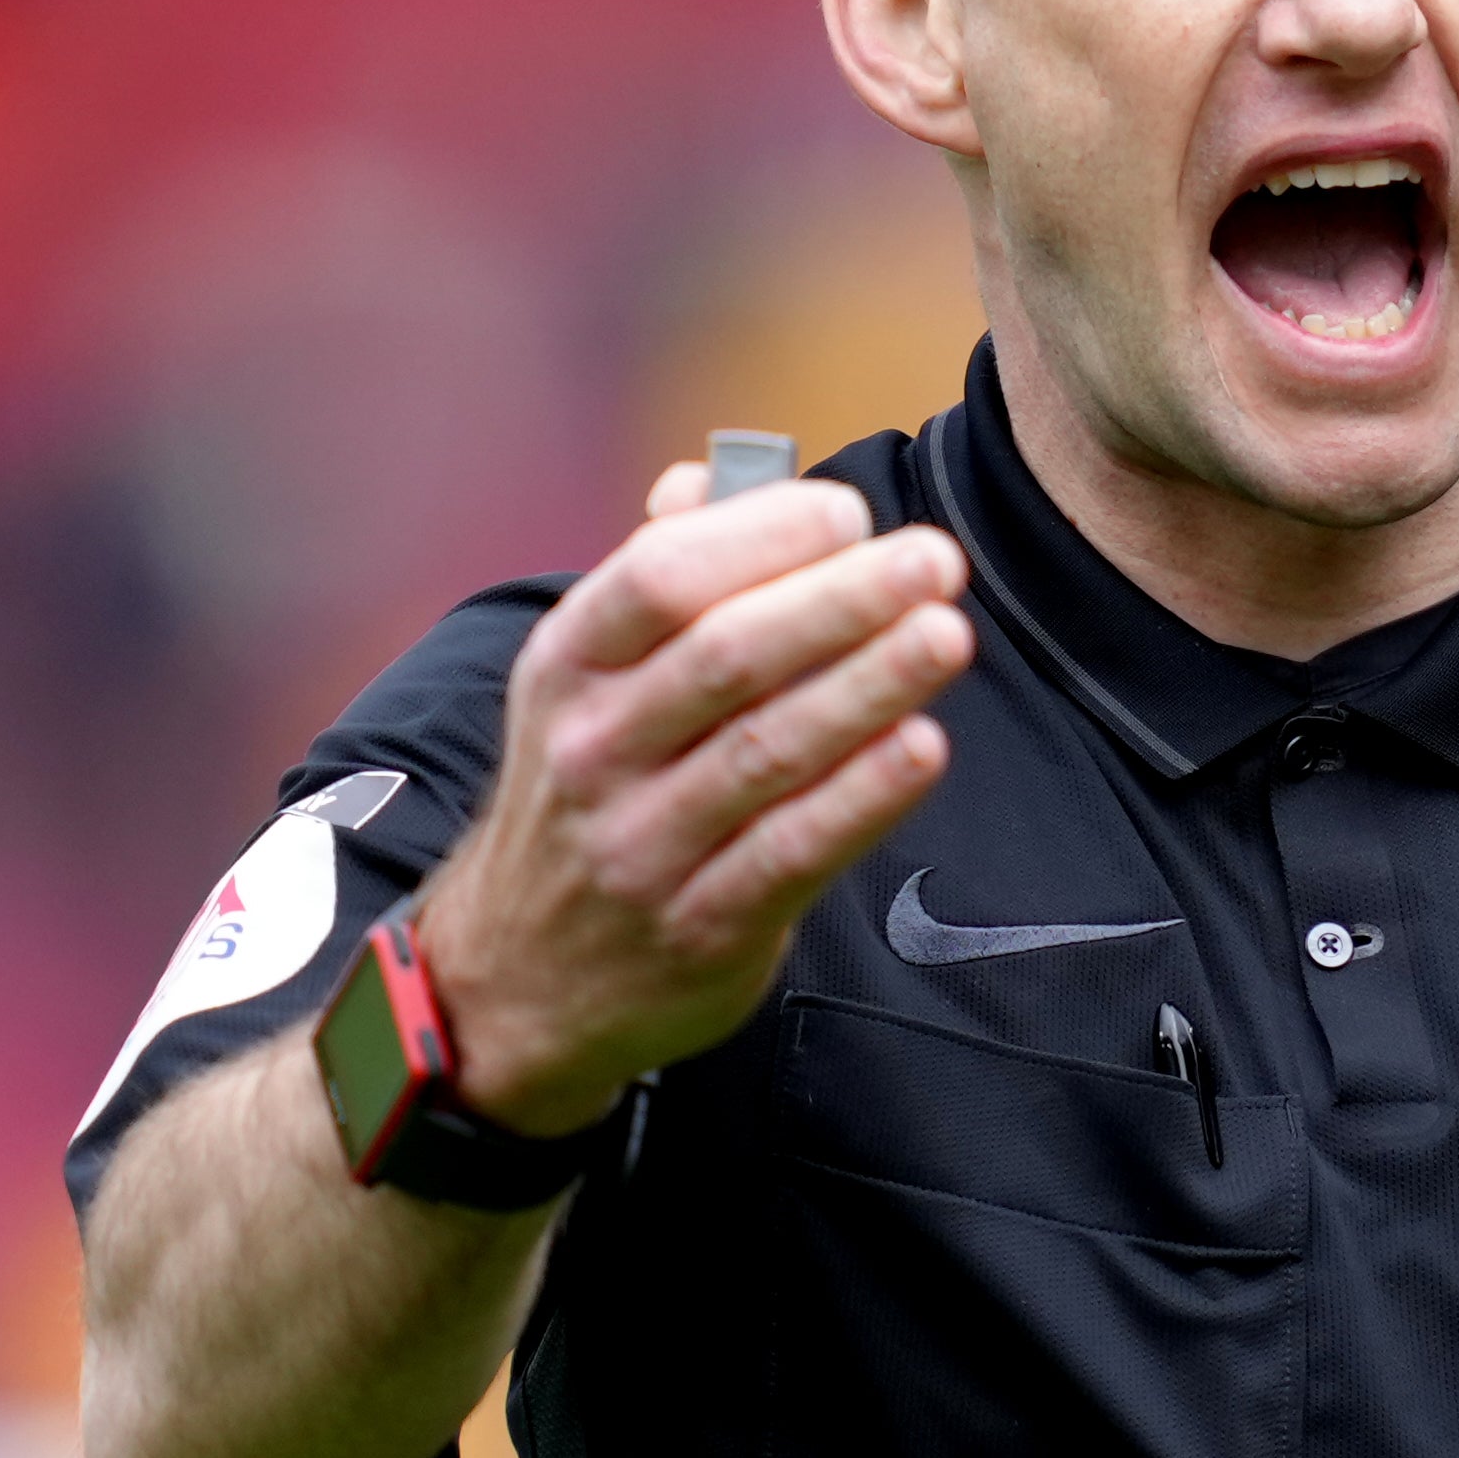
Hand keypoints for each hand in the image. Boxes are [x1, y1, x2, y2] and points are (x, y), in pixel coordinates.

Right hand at [410, 462, 973, 1130]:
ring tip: (946, 634)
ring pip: (765, 753)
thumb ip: (650, 579)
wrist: (511, 981)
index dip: (761, 536)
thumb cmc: (582, 795)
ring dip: (867, 687)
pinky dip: (861, 798)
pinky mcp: (700, 928)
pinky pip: (790, 853)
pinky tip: (922, 748)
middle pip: (724, 657)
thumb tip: (712, 476)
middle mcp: (593, 752)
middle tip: (934, 559)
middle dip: (840, 600)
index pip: (657, 579)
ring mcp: (641, 846)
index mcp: (567, 667)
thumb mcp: (581, 683)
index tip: (850, 512)